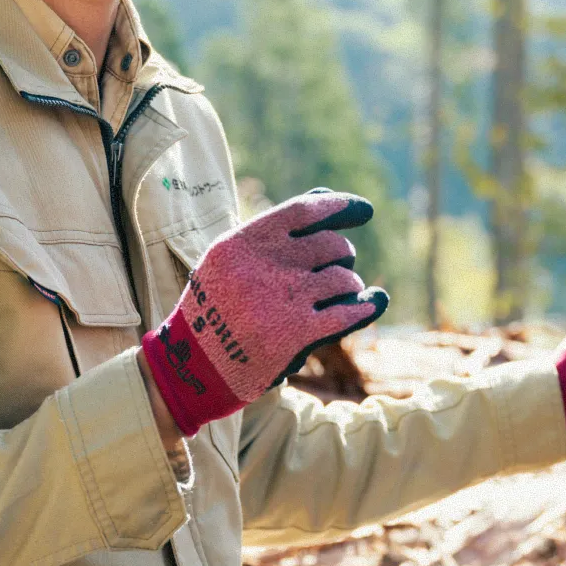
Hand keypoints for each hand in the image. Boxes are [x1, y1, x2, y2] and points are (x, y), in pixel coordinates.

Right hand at [141, 188, 388, 436]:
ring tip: (342, 292)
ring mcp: (283, 299)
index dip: (341, 206)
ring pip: (344, 278)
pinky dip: (366, 306)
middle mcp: (266, 265)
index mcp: (245, 242)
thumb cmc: (214, 308)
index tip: (365, 211)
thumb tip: (327, 196)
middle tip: (339, 264)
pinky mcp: (296, 334)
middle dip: (342, 254)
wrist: (191, 370)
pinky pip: (348, 312)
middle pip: (331, 244)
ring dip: (349, 284)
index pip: (305, 210)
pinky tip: (374, 302)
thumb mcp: (228, 260)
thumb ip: (274, 229)